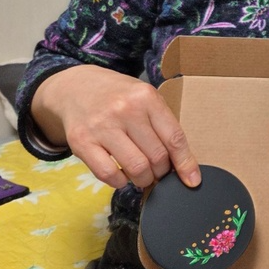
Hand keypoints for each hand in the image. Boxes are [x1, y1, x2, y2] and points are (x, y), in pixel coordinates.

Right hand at [31, 65, 200, 189]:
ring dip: (143, 179)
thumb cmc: (118, 96)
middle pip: (157, 157)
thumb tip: (182, 165)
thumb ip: (163, 126)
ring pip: (136, 168)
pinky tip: (121, 175)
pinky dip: (119, 182)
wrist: (76, 86)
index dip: (185, 163)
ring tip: (142, 175)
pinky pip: (108, 174)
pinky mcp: (81, 141)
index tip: (192, 181)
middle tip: (157, 172)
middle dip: (161, 172)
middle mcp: (125, 110)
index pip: (174, 138)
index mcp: (146, 97)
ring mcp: (101, 126)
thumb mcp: (145, 99)